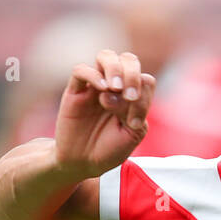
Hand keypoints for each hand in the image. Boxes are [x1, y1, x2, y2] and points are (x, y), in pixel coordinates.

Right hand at [53, 50, 154, 180]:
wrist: (83, 163)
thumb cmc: (109, 149)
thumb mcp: (132, 134)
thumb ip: (137, 111)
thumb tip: (122, 92)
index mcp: (132, 96)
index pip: (145, 80)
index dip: (143, 96)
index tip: (134, 122)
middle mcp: (115, 86)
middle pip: (128, 59)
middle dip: (132, 74)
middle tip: (129, 96)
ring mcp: (95, 86)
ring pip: (105, 56)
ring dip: (115, 68)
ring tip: (115, 88)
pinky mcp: (75, 90)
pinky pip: (81, 70)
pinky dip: (93, 75)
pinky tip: (101, 90)